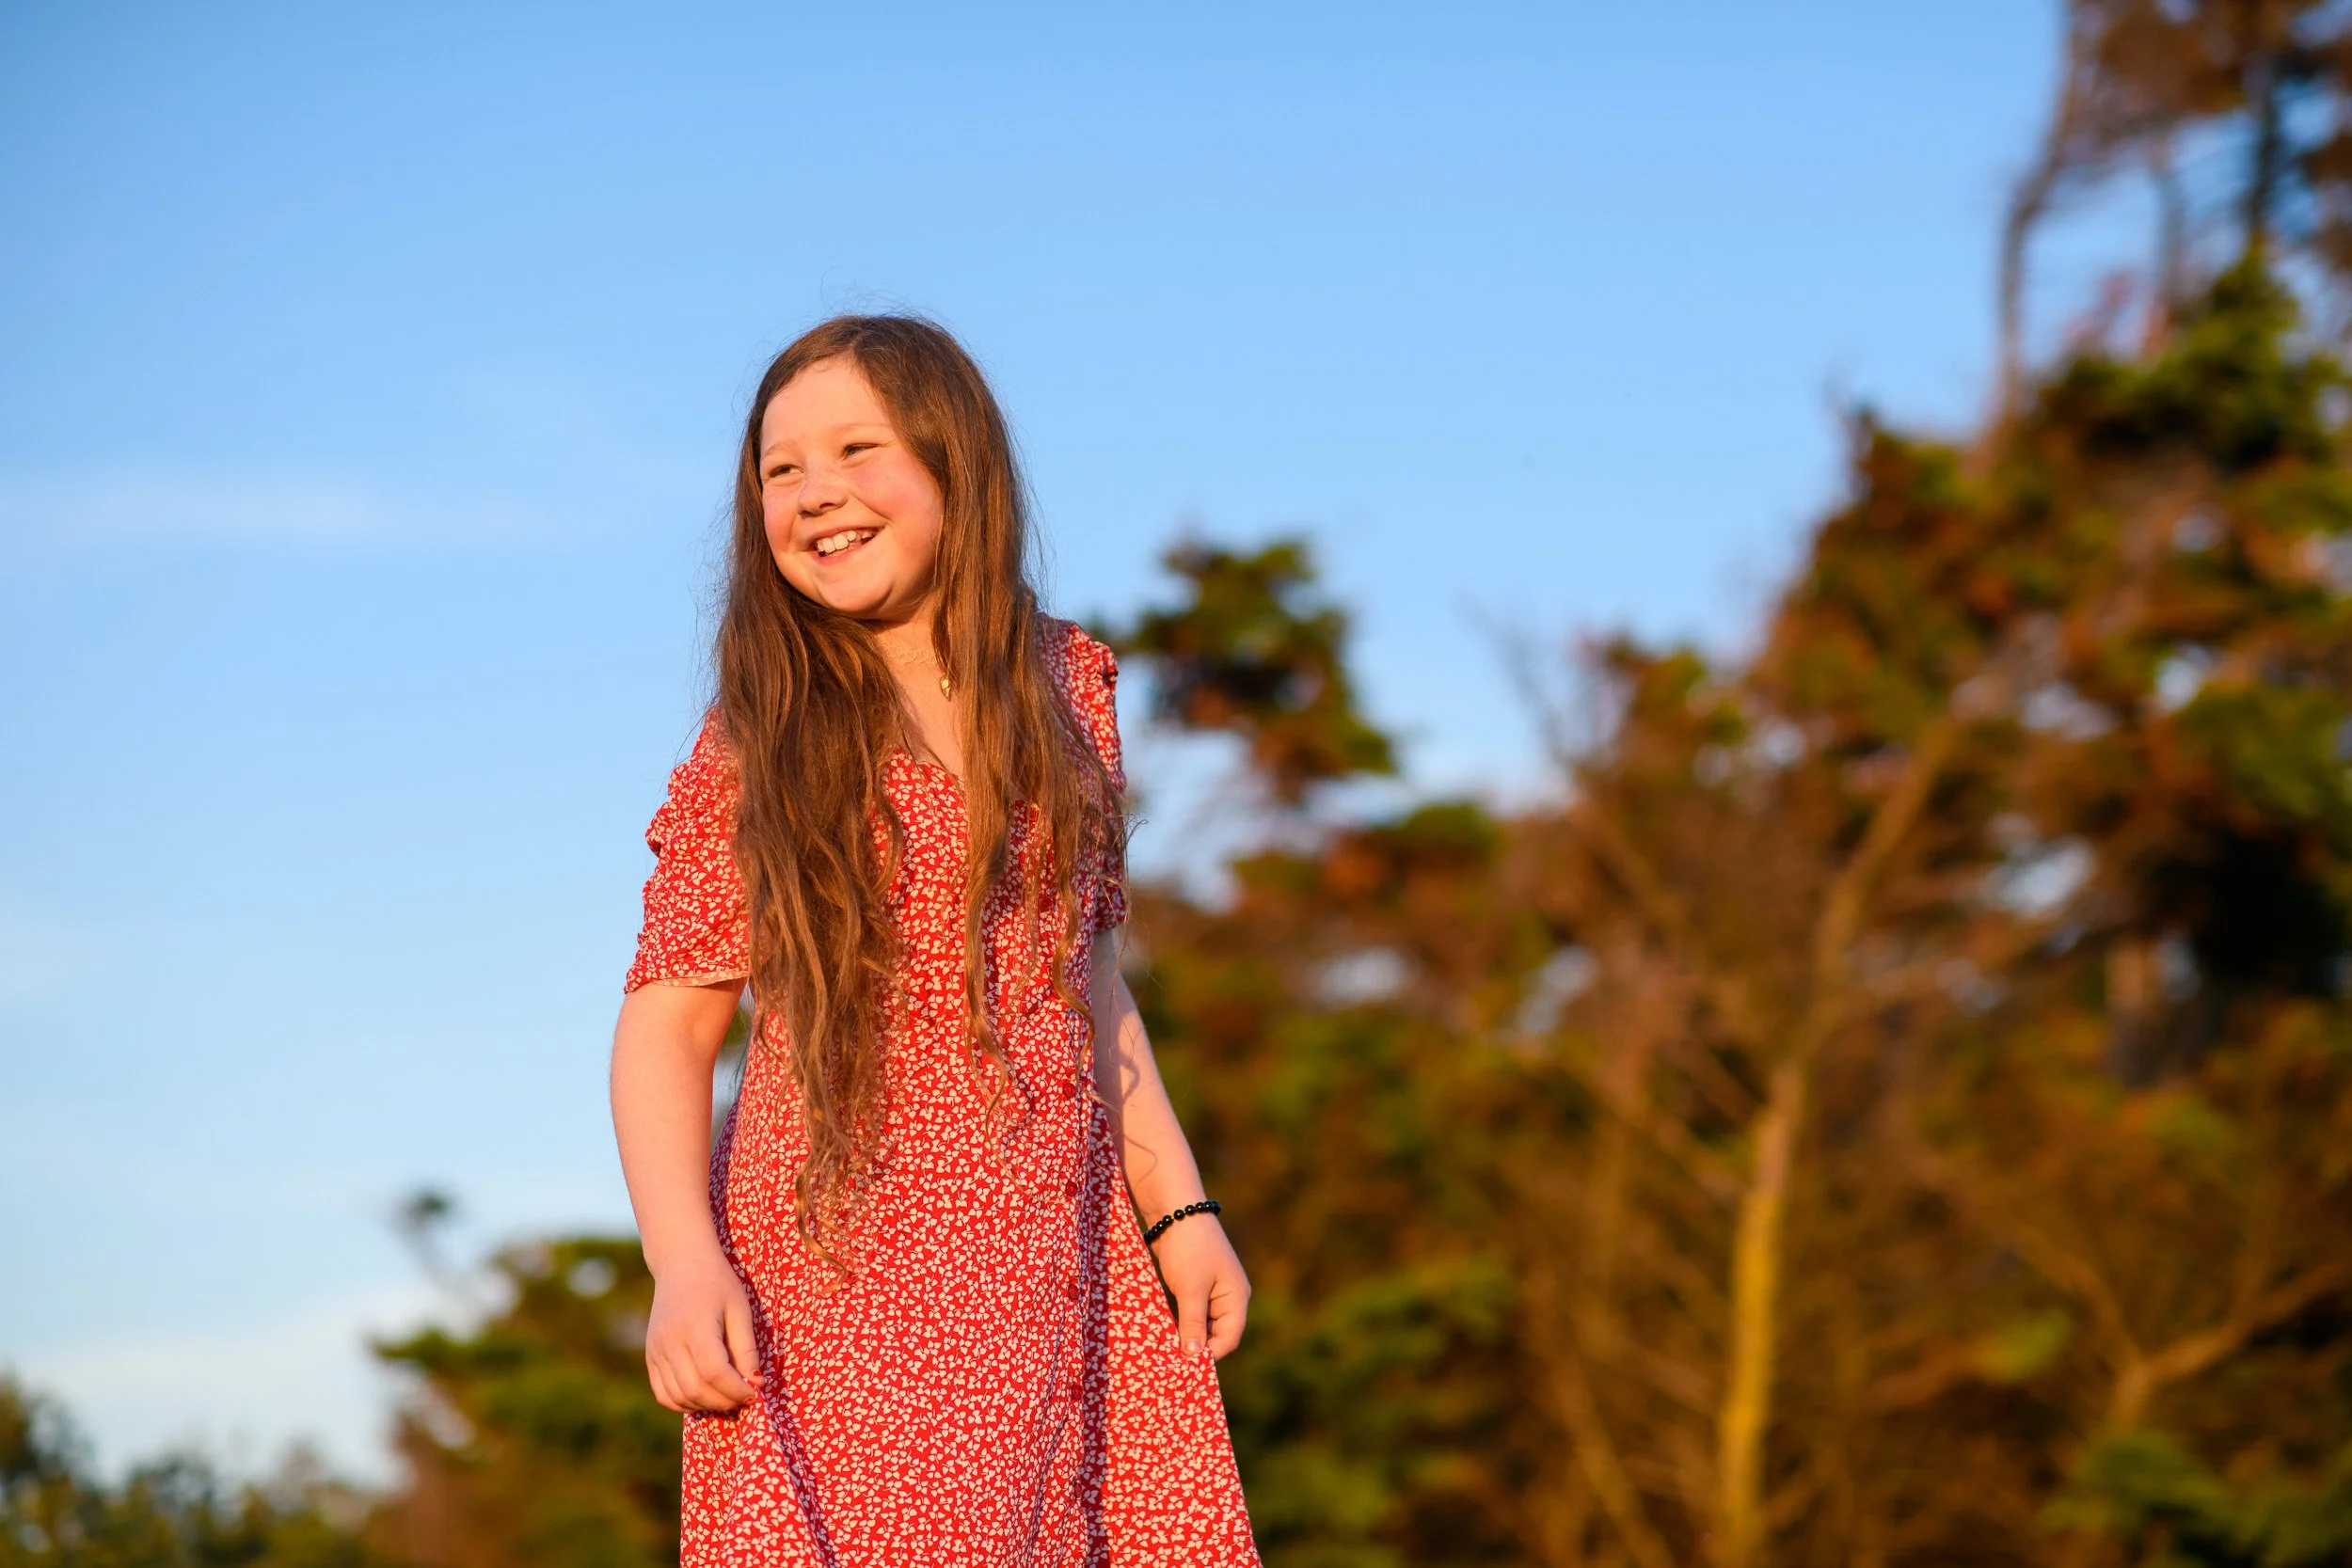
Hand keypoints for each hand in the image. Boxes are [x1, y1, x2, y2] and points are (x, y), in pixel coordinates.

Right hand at [644, 1247, 760, 1412]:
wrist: (681, 1261)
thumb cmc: (717, 1281)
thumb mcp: (740, 1309)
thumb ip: (746, 1349)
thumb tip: (755, 1385)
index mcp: (695, 1328)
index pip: (715, 1373)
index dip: (738, 1390)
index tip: (755, 1392)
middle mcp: (670, 1343)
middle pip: (696, 1390)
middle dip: (725, 1401)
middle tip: (745, 1396)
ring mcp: (655, 1351)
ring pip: (679, 1397)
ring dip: (706, 1405)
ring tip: (727, 1395)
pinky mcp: (650, 1356)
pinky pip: (664, 1394)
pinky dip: (685, 1403)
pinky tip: (704, 1395)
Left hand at [1151, 1213, 1250, 1359]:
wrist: (1175, 1211)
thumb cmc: (1189, 1248)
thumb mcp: (1191, 1288)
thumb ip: (1192, 1323)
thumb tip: (1193, 1357)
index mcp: (1237, 1298)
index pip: (1229, 1338)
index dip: (1209, 1355)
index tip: (1185, 1369)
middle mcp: (1228, 1297)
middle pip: (1217, 1335)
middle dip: (1197, 1349)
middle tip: (1173, 1365)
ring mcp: (1212, 1291)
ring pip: (1202, 1326)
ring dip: (1186, 1337)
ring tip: (1167, 1353)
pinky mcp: (1195, 1286)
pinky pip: (1191, 1313)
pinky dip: (1180, 1324)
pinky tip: (1164, 1334)